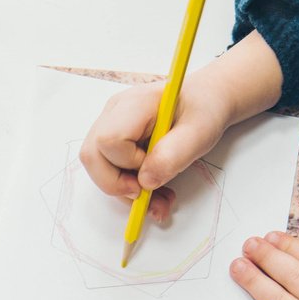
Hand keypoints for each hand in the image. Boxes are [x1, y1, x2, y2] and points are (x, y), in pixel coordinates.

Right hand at [79, 31, 284, 219]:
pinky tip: (152, 190)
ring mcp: (110, 125)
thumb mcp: (199, 133)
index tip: (154, 169)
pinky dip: (128, 187)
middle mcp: (114, 113)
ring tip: (159, 199)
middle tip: (147, 195)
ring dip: (125, 192)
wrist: (206, 101)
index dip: (128, 163)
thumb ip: (173, 156)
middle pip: (92, 156)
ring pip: (97, 167)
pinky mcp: (114, 141)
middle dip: (117, 185)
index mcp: (134, 104)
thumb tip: (145, 181)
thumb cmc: (203, 110)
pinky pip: (109, 169)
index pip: (108, 140)